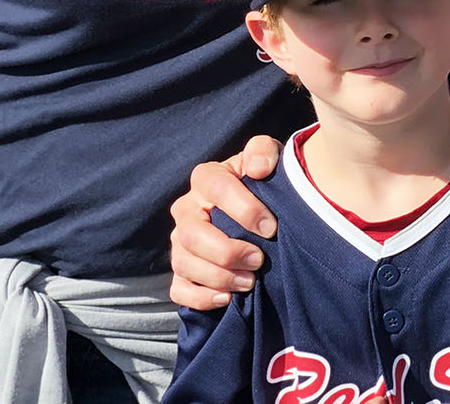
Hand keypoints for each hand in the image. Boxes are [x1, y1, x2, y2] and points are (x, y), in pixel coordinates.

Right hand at [169, 135, 281, 309]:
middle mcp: (187, 209)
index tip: (271, 227)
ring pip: (184, 263)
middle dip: (226, 251)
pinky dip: (201, 298)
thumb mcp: (268, 159)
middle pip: (192, 234)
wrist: (258, 211)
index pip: (217, 189)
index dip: (244, 209)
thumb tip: (258, 168)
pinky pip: (179, 289)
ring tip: (249, 282)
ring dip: (218, 277)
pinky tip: (227, 299)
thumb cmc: (263, 183)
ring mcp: (180, 241)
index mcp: (206, 178)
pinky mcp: (182, 270)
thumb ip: (263, 151)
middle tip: (259, 260)